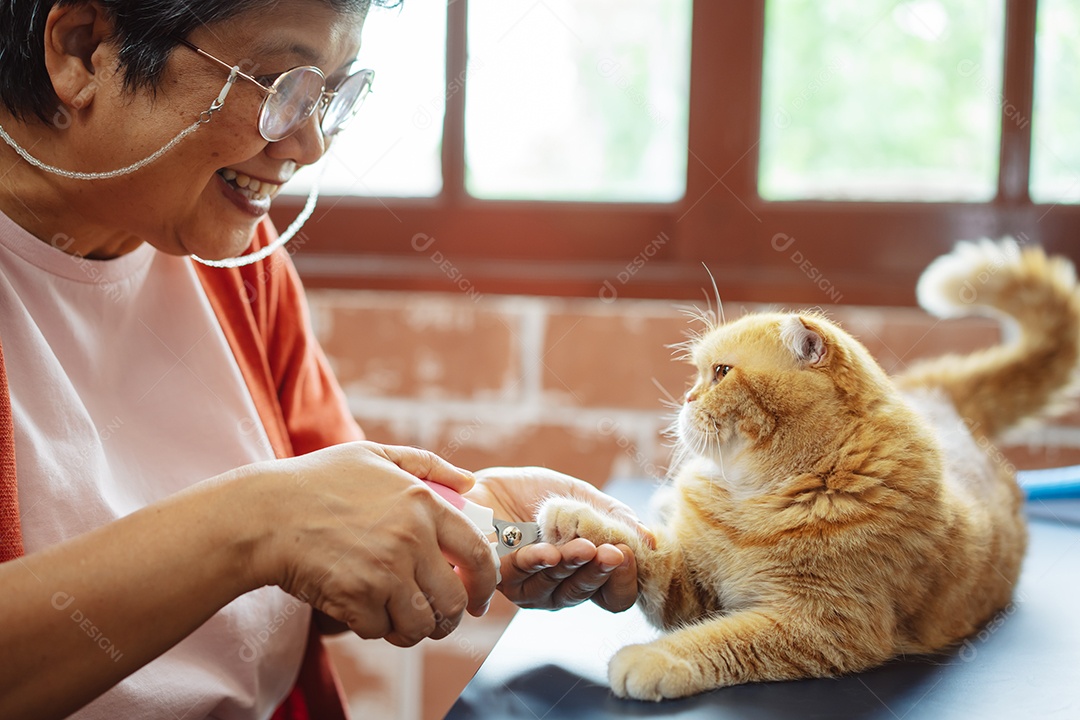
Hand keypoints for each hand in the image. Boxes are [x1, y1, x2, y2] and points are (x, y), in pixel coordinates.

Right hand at [243, 442, 497, 646]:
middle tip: (437, 619)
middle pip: (455, 600)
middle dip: (450, 617)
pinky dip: (376, 629)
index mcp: (422, 503)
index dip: (487, 583)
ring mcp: (384, 571)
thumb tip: (468, 482)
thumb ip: (427, 465)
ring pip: (422, 624)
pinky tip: (364, 612)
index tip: (480, 598)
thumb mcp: (374, 456)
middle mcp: (411, 538)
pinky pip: (382, 631)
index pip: (479, 554)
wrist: (264, 515)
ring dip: (413, 629)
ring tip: (400, 620)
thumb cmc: (317, 482)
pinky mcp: (356, 599)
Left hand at [465, 467, 654, 611]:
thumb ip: (613, 516)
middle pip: (590, 594)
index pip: (613, 594)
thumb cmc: (528, 493)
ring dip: (574, 567)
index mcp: (583, 570)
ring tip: (586, 547)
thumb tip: (651, 541)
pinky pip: (525, 579)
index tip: (629, 554)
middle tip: (616, 553)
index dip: (624, 580)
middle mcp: (560, 587)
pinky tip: (550, 550)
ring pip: (560, 590)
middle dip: (603, 573)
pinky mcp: (503, 582)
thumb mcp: (579, 496)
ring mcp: (532, 589)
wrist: (483, 484)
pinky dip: (539, 563)